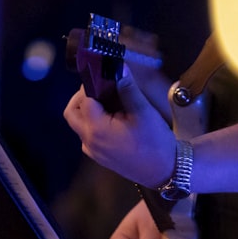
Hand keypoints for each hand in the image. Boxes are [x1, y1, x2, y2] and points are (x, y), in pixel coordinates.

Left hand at [63, 65, 176, 187]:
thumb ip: (128, 88)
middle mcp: (88, 142)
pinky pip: (89, 134)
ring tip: (114, 103)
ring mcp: (92, 151)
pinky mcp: (99, 156)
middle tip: (104, 88)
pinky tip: (116, 118)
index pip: (83, 99)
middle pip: (73, 112)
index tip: (106, 77)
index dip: (92, 84)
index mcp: (96, 129)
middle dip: (84, 97)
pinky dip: (96, 122)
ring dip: (90, 109)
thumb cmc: (155, 142)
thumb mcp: (143, 111)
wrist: (165, 172)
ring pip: (80, 123)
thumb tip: (119, 66)